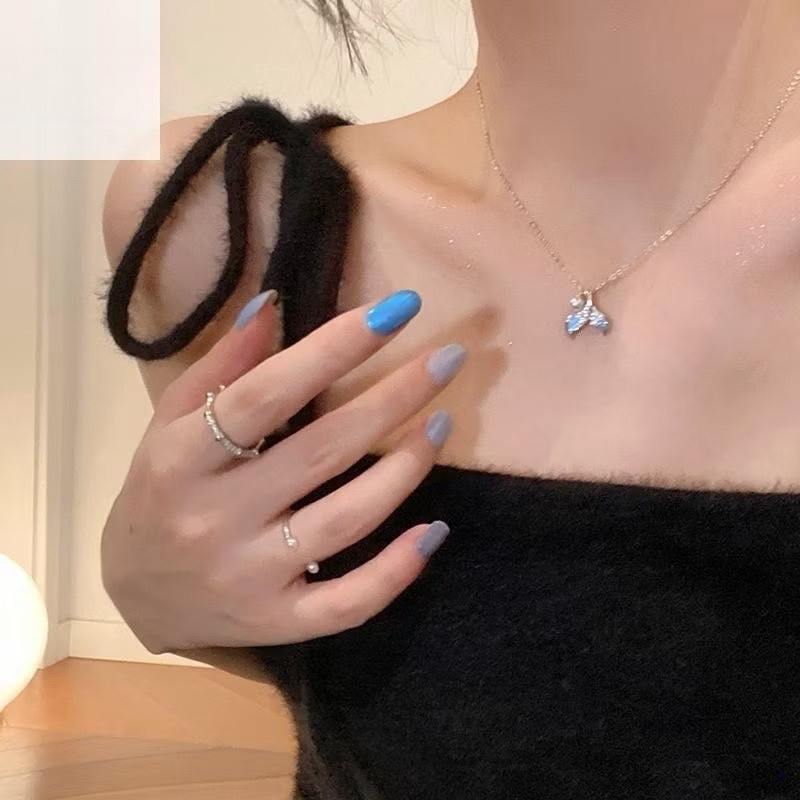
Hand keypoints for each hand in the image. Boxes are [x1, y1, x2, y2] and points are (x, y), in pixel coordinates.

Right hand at [101, 289, 465, 654]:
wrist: (137, 594)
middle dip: (393, 397)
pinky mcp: (278, 622)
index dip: (334, 349)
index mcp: (181, 460)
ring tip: (442, 422)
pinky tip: (434, 530)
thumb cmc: (161, 491)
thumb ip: (220, 366)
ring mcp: (249, 577)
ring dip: (404, 470)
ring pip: (345, 522)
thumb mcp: (172, 422)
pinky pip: (347, 603)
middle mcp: (214, 520)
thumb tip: (272, 303)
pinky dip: (396, 571)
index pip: (265, 394)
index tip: (396, 310)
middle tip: (448, 359)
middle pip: (321, 451)